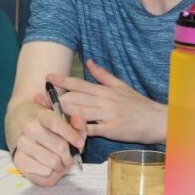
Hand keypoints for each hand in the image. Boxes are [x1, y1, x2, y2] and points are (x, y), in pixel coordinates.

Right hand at [11, 96, 85, 187]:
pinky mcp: (18, 160)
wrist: (19, 123)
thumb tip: (78, 119)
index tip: (80, 143)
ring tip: (61, 163)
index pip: (56, 124)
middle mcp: (29, 128)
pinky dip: (52, 174)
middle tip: (71, 158)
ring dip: (62, 166)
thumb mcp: (63, 119)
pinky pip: (44, 173)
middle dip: (70, 155)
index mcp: (41, 115)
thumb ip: (76, 122)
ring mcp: (22, 144)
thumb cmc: (47, 124)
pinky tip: (50, 167)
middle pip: (59, 146)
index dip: (71, 135)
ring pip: (52, 162)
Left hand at [49, 61, 167, 144]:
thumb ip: (103, 75)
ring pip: (80, 113)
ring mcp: (107, 115)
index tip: (48, 78)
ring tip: (46, 114)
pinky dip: (78, 131)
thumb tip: (89, 61)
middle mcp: (104, 100)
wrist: (156, 119)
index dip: (62, 81)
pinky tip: (66, 132)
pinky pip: (91, 130)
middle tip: (39, 99)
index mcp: (105, 90)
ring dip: (63, 114)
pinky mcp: (111, 130)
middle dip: (56, 99)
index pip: (80, 83)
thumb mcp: (121, 86)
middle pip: (75, 98)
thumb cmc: (137, 104)